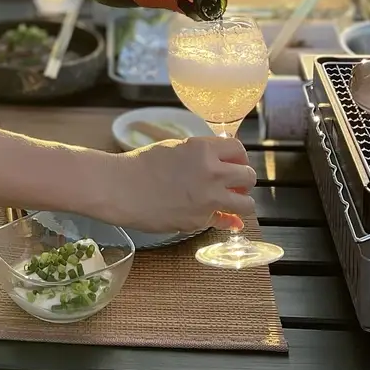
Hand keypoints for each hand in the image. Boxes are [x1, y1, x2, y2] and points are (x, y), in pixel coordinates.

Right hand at [102, 137, 256, 233]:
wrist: (121, 188)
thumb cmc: (142, 163)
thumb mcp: (175, 147)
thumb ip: (202, 155)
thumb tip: (223, 164)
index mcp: (204, 149)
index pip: (239, 149)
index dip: (238, 157)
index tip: (234, 163)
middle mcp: (212, 173)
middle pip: (248, 176)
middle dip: (243, 180)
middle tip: (232, 183)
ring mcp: (208, 199)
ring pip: (246, 204)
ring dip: (240, 202)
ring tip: (228, 201)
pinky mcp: (200, 220)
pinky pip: (226, 222)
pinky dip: (227, 221)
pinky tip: (225, 219)